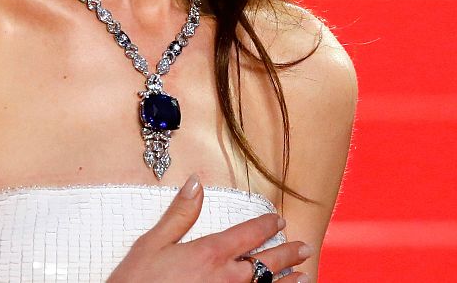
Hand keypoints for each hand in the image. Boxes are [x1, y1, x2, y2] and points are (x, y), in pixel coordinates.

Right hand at [106, 175, 312, 281]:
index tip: (279, 219)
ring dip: (288, 281)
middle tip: (305, 247)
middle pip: (266, 262)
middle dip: (288, 253)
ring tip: (304, 276)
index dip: (266, 225)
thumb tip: (195, 183)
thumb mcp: (151, 245)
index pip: (248, 234)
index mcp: (210, 253)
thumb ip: (179, 215)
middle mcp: (227, 277)